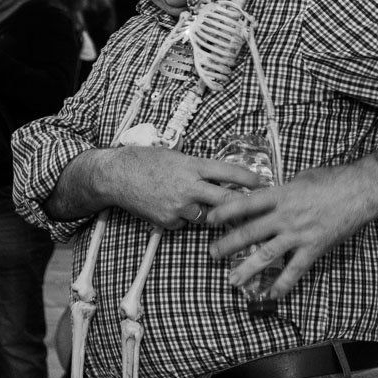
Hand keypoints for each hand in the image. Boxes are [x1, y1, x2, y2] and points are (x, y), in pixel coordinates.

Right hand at [105, 145, 265, 228]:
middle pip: (225, 201)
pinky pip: (185, 222)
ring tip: (199, 204)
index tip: (262, 183)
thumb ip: (197, 168)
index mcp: (191, 166)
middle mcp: (188, 187)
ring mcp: (179, 207)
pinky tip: (170, 205)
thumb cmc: (145, 160)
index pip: (227, 172)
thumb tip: (219, 178)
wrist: (116, 176)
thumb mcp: (175, 156)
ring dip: (208, 212)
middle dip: (243, 208)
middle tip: (257, 210)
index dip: (248, 179)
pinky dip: (184, 216)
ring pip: (206, 215)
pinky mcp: (169, 222)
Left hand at [207, 155, 377, 298]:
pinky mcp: (314, 248)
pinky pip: (295, 270)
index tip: (210, 218)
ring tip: (232, 279)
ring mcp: (299, 233)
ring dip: (247, 268)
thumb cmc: (332, 179)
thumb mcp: (301, 177)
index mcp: (281, 194)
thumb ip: (282, 189)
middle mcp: (286, 215)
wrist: (360, 190)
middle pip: (251, 231)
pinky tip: (270, 295)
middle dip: (228, 244)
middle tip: (211, 254)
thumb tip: (268, 193)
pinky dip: (282, 284)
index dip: (226, 211)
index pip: (246, 203)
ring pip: (267, 254)